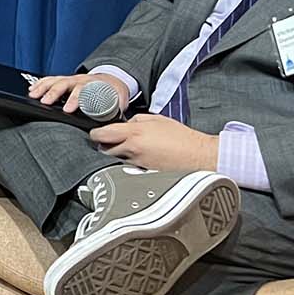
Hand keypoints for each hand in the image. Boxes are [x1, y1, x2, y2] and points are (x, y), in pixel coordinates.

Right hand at [28, 71, 130, 114]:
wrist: (113, 80)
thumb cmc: (113, 94)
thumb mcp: (118, 105)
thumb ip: (113, 117)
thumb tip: (110, 133)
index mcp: (94, 87)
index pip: (83, 93)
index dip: (74, 101)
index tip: (67, 110)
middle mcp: (81, 81)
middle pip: (66, 85)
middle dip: (54, 93)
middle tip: (45, 102)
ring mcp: (72, 79)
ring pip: (56, 81)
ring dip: (44, 88)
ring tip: (33, 95)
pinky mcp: (65, 79)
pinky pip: (51, 79)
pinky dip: (41, 83)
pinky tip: (32, 89)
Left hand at [89, 115, 219, 172]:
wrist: (198, 156)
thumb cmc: (181, 137)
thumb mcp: (157, 120)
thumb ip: (136, 120)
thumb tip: (125, 124)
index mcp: (133, 134)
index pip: (101, 135)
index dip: (95, 133)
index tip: (96, 132)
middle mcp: (132, 150)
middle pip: (104, 149)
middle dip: (104, 144)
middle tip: (110, 139)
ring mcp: (137, 164)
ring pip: (116, 158)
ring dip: (117, 153)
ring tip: (128, 146)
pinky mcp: (143, 174)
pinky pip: (128, 167)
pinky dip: (129, 161)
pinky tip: (139, 156)